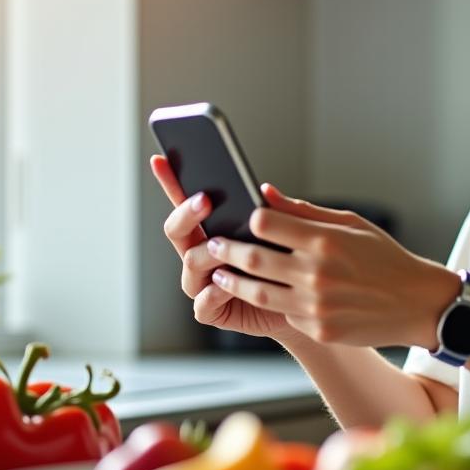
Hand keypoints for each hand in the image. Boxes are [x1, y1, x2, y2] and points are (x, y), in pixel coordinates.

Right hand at [149, 155, 301, 342]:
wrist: (309, 306)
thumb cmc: (296, 265)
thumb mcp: (293, 234)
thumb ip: (279, 215)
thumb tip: (264, 190)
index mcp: (216, 228)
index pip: (187, 202)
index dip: (171, 181)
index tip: (160, 159)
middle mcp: (203, 253)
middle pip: (178, 230)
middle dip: (186, 213)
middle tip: (205, 200)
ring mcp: (204, 282)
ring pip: (190, 262)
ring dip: (205, 252)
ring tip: (223, 246)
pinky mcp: (212, 310)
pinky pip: (202, 302)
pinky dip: (214, 292)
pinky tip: (228, 285)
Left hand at [204, 183, 457, 348]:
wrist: (417, 303)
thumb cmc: (385, 257)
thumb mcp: (352, 224)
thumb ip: (304, 211)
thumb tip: (264, 192)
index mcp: (325, 240)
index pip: (266, 223)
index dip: (251, 219)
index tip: (243, 219)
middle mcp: (317, 273)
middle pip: (253, 258)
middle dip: (226, 250)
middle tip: (212, 245)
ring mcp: (316, 305)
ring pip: (258, 292)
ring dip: (233, 282)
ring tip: (221, 275)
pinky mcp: (319, 329)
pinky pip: (283, 313)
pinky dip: (270, 303)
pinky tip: (257, 294)